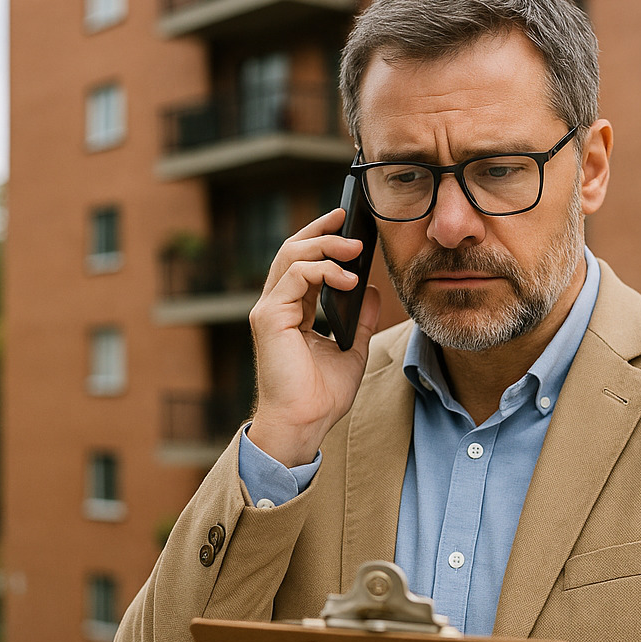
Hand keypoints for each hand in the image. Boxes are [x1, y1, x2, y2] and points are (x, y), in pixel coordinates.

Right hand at [248, 208, 380, 466]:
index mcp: (292, 311)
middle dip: (323, 230)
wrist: (305, 422)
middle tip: (350, 219)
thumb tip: (370, 289)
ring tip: (356, 249)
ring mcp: (269, 310)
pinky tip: (348, 279)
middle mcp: (276, 306)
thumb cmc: (322, 395)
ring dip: (327, 246)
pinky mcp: (269, 317)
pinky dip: (323, 271)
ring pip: (292, 256)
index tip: (347, 221)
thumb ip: (360, 319)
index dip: (322, 238)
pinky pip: (294, 276)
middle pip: (293, 250)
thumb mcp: (353, 349)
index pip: (303, 263)